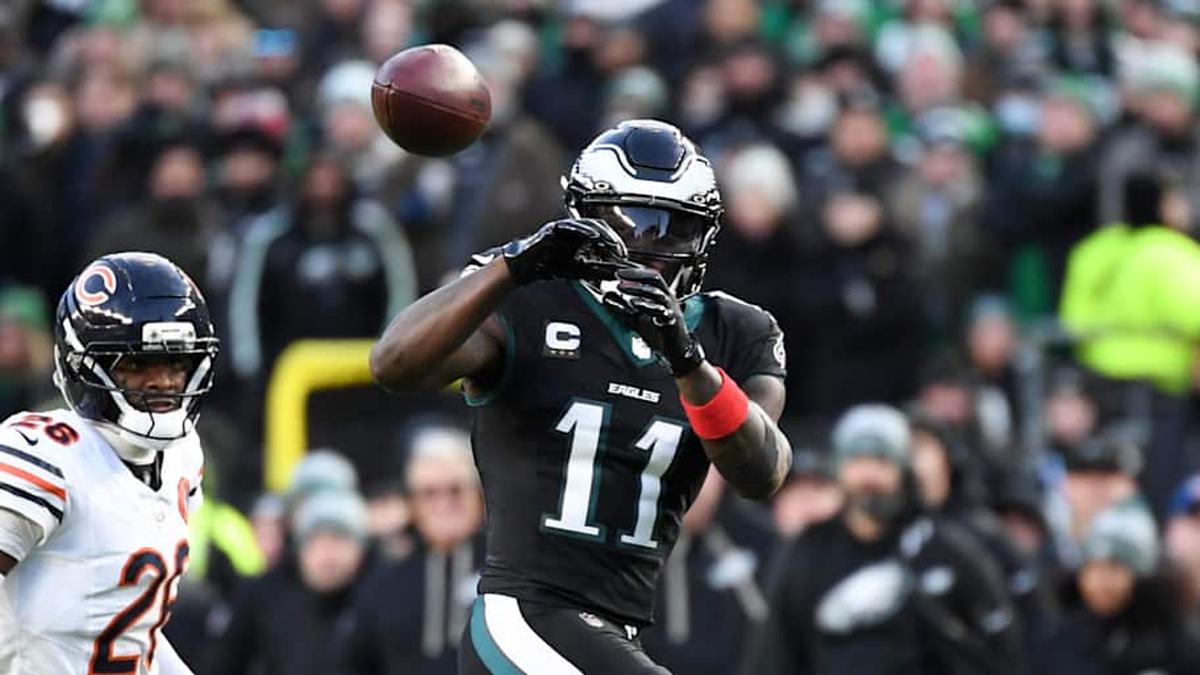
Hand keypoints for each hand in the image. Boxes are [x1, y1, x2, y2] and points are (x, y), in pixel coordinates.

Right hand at [501, 218, 631, 284]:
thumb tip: (613, 273)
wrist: (524, 267)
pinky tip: (592, 236)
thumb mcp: (577, 271)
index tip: (623, 254)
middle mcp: (573, 230)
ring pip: (587, 224)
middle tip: (620, 250)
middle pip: (599, 226)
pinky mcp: (552, 229)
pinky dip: (583, 230)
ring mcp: (563, 227)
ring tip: (611, 243)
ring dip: (601, 233)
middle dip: (612, 237)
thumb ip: (594, 272)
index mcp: (580, 237)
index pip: (603, 234)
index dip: (615, 242)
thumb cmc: (548, 266)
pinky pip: (570, 226)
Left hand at [601, 267, 704, 375]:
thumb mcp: (636, 319)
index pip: (649, 276)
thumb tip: (607, 297)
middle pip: (655, 279)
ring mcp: (671, 308)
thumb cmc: (660, 333)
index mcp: (661, 295)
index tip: (619, 273)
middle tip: (619, 275)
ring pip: (656, 293)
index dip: (634, 273)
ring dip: (637, 289)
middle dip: (636, 275)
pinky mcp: (671, 320)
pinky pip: (660, 310)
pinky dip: (646, 305)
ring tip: (621, 288)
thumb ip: (622, 309)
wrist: (676, 350)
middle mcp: (668, 299)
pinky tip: (634, 304)